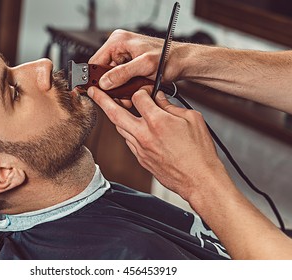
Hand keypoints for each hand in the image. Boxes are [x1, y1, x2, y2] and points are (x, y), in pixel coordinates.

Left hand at [88, 85, 223, 200]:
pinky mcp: (140, 159)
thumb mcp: (191, 119)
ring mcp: (140, 148)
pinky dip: (127, 131)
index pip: (138, 97)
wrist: (198, 179)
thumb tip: (159, 99)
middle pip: (115, 113)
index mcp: (157, 121)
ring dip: (114, 116)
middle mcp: (144, 134)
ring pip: (119, 128)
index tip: (145, 91)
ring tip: (110, 107)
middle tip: (93, 91)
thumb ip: (171, 106)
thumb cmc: (199, 151)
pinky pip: (128, 140)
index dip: (141, 90)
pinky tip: (131, 127)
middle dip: (101, 99)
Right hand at [89, 29, 183, 107]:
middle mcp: (118, 48)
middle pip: (102, 72)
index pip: (95, 62)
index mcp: (117, 41)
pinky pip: (120, 80)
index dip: (96, 79)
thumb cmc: (168, 57)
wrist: (181, 62)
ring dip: (119, 90)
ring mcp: (123, 57)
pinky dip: (125, 89)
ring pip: (111, 79)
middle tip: (119, 97)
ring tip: (129, 97)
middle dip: (110, 87)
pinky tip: (133, 92)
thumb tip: (105, 82)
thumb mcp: (145, 65)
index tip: (99, 93)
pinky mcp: (129, 66)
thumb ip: (123, 73)